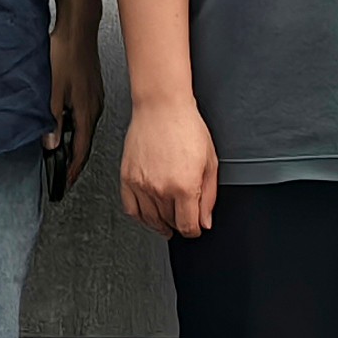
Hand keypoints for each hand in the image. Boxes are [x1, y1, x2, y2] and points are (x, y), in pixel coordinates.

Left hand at [50, 15, 104, 188]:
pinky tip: (68, 123)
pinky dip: (77, 126)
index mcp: (87, 112)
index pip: (80, 150)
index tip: (65, 183)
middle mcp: (95, 107)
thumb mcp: (52, 92)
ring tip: (63, 152)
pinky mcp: (92, 88)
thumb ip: (51, 121)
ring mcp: (95, 97)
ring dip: (75, 142)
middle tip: (65, 174)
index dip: (72, 170)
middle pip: (85, 142)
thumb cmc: (66, 54)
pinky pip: (86, 115)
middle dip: (74, 160)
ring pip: (85, 128)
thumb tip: (50, 143)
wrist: (78, 28)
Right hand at [120, 94, 219, 239]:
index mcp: (184, 186)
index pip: (188, 226)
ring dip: (160, 224)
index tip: (195, 228)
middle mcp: (161, 189)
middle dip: (179, 223)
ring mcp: (141, 184)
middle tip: (184, 216)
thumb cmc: (187, 127)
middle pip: (170, 222)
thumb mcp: (210, 162)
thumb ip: (209, 196)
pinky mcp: (127, 178)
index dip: (194, 230)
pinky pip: (131, 209)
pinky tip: (148, 215)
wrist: (162, 107)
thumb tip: (205, 221)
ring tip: (167, 221)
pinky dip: (140, 217)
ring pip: (150, 219)